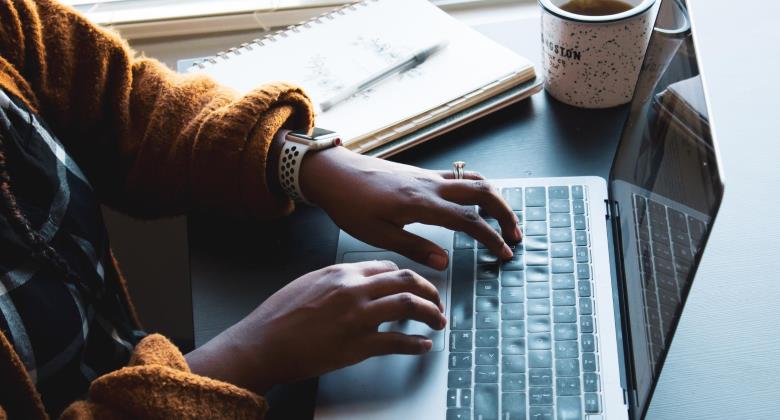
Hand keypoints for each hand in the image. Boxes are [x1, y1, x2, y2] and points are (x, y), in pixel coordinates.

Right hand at [185, 260, 445, 393]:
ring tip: (438, 321)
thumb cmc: (278, 317)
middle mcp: (353, 289)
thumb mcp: (308, 283)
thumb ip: (337, 280)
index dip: (407, 277)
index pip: (388, 267)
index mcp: (341, 272)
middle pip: (407, 280)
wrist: (261, 344)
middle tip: (437, 302)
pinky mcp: (358, 345)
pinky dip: (416, 344)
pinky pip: (398, 342)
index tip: (415, 286)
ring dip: (431, 313)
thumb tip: (359, 283)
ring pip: (410, 305)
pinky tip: (422, 346)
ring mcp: (357, 317)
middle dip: (430, 291)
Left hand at [300, 147, 521, 269]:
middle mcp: (430, 185)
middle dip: (505, 213)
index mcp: (421, 203)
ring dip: (494, 198)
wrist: (334, 173)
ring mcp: (428, 176)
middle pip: (483, 192)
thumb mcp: (378, 235)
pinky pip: (459, 177)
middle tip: (515, 235)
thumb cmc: (350, 205)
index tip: (504, 253)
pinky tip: (476, 203)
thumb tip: (445, 263)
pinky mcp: (422, 174)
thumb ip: (414, 248)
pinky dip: (477, 189)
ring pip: (474, 180)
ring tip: (503, 219)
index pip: (469, 220)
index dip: (491, 238)